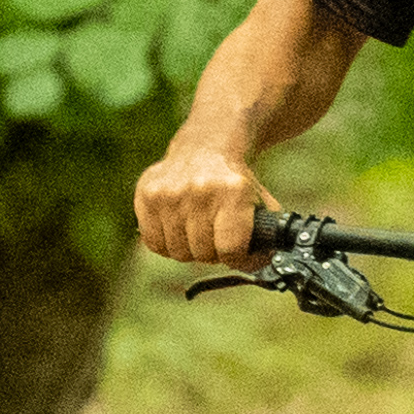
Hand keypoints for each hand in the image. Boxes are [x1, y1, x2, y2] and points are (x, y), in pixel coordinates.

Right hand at [132, 140, 275, 267]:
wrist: (206, 145)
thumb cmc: (235, 183)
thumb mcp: (261, 203)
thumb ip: (267, 238)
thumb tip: (261, 267)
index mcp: (234, 191)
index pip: (230, 250)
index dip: (235, 256)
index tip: (236, 249)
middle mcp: (199, 189)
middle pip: (202, 253)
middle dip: (212, 252)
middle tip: (216, 236)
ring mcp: (169, 191)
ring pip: (177, 251)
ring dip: (188, 248)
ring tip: (197, 229)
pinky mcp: (146, 193)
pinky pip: (153, 242)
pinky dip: (166, 243)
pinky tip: (177, 226)